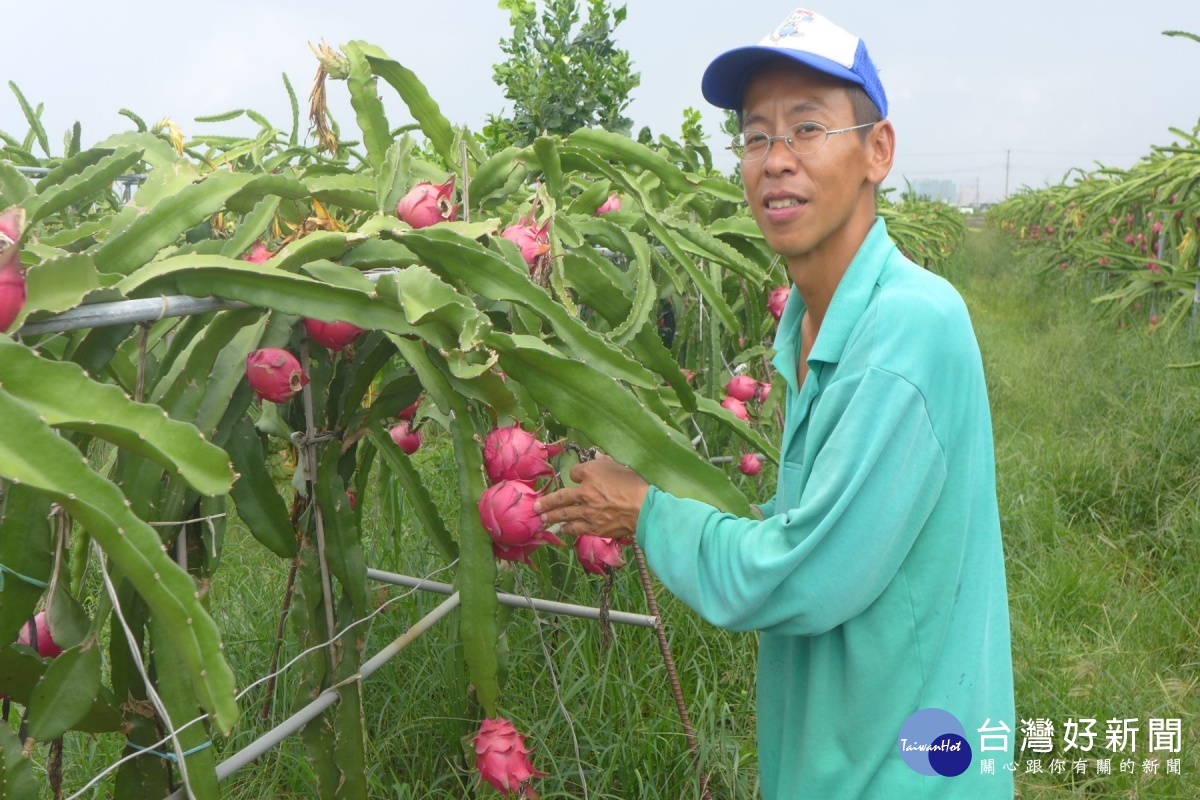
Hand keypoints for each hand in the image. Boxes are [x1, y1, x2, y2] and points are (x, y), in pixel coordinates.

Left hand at [534, 454, 648, 538]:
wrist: (644, 507)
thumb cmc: (635, 484)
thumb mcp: (620, 466)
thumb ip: (605, 463)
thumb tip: (597, 458)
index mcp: (591, 473)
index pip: (574, 472)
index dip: (575, 475)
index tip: (575, 478)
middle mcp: (585, 492)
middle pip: (560, 497)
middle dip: (546, 502)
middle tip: (536, 506)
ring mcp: (587, 512)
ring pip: (564, 515)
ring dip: (552, 517)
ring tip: (542, 519)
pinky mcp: (594, 527)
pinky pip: (576, 529)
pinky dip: (568, 529)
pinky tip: (563, 529)